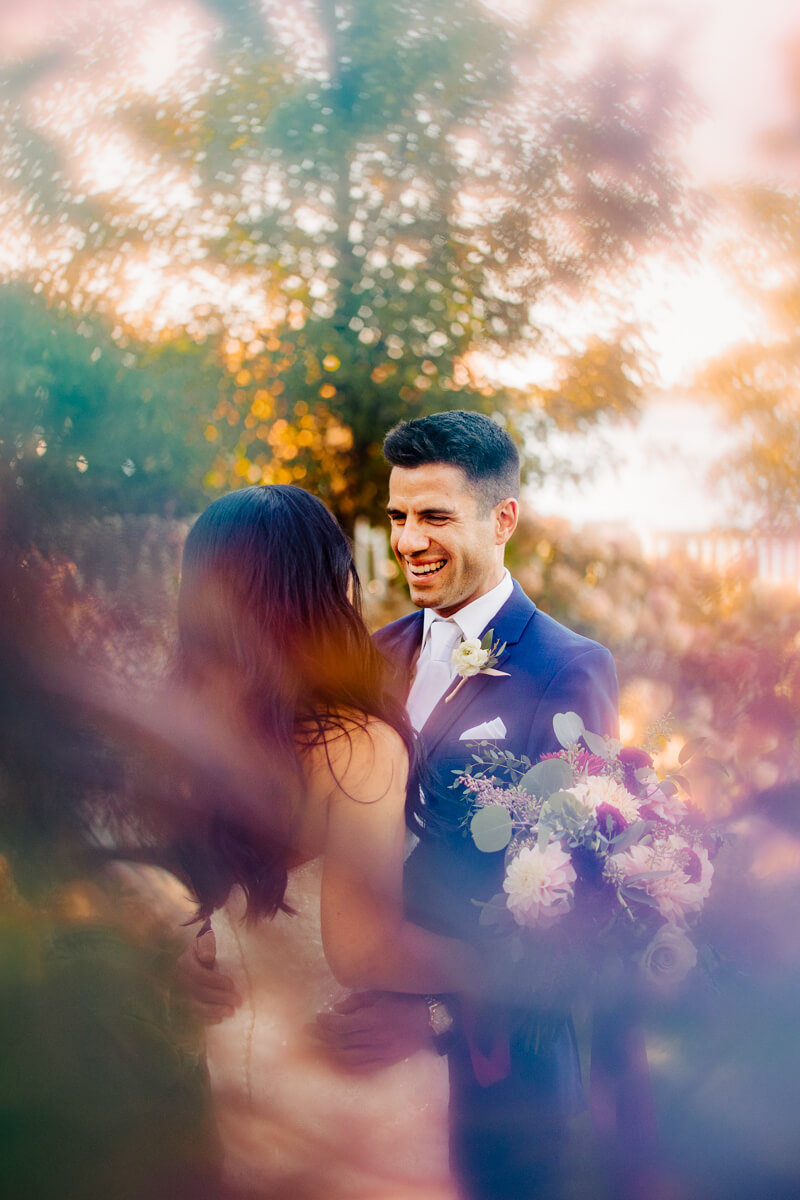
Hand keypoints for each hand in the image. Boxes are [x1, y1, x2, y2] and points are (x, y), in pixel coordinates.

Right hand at [176, 927, 240, 1022]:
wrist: (203, 954)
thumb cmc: (209, 946)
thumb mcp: (208, 940)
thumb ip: (207, 945)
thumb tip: (207, 957)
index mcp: (185, 961)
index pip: (198, 974)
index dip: (214, 981)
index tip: (231, 984)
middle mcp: (180, 978)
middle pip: (198, 991)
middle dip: (219, 997)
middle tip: (237, 1001)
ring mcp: (182, 992)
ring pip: (195, 1005)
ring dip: (214, 1010)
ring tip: (231, 1012)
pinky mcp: (187, 1003)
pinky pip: (195, 1014)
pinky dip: (207, 1018)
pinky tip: (219, 1019)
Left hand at [312, 990, 432, 1071]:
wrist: (431, 1017)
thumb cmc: (404, 1000)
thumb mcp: (380, 994)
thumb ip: (357, 1002)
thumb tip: (336, 1009)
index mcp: (373, 1018)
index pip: (342, 1025)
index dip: (326, 1024)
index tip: (315, 1020)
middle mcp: (376, 1037)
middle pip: (343, 1042)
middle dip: (325, 1039)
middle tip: (309, 1036)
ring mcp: (382, 1051)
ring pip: (351, 1057)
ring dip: (333, 1054)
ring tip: (319, 1050)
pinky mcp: (388, 1060)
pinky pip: (365, 1067)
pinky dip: (350, 1066)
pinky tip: (339, 1063)